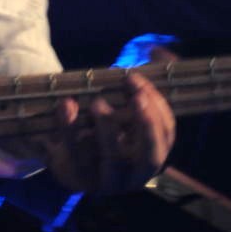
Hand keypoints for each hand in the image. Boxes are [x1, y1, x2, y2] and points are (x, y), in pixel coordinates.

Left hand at [43, 44, 176, 193]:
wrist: (64, 144)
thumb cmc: (105, 119)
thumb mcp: (124, 100)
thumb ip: (145, 76)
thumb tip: (158, 51)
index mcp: (153, 152)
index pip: (167, 133)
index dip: (157, 105)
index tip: (135, 78)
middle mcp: (135, 173)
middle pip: (151, 157)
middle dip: (146, 126)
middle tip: (137, 98)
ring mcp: (107, 180)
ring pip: (113, 161)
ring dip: (108, 130)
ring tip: (97, 101)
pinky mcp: (77, 179)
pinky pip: (74, 157)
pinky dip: (70, 130)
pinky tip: (66, 105)